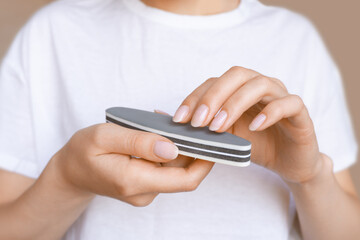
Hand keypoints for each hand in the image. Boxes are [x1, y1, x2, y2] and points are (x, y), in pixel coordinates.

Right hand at [53, 123, 213, 206]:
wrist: (71, 171)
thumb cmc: (83, 151)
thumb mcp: (106, 137)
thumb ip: (140, 142)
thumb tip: (174, 147)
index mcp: (134, 181)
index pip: (185, 179)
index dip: (206, 161)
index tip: (215, 140)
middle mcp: (144, 192)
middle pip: (184, 173)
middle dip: (192, 147)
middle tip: (187, 122)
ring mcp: (146, 192)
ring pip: (175, 169)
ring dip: (177, 147)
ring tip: (163, 124)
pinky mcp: (145, 187)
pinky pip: (165, 169)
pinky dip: (167, 151)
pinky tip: (156, 135)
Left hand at [172, 66, 323, 183]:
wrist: (288, 162)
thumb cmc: (256, 145)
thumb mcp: (223, 136)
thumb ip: (198, 125)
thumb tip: (162, 116)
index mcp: (240, 89)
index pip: (214, 81)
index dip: (195, 96)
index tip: (179, 119)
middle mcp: (260, 87)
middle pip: (236, 75)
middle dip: (213, 96)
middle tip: (198, 122)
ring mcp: (281, 96)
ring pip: (260, 85)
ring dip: (235, 104)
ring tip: (219, 127)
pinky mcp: (300, 112)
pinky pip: (288, 103)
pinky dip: (271, 112)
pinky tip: (255, 127)